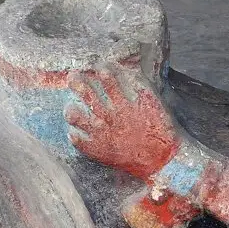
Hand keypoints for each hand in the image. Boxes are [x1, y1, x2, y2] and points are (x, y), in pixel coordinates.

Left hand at [64, 67, 179, 180]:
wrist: (160, 160)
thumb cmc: (160, 133)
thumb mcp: (156, 107)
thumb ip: (143, 90)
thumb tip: (132, 75)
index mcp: (125, 107)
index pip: (110, 85)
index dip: (103, 74)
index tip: (98, 67)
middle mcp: (112, 119)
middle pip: (91, 99)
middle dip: (80, 86)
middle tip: (72, 77)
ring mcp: (104, 135)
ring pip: (81, 120)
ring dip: (73, 112)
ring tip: (68, 108)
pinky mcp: (100, 151)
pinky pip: (82, 143)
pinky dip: (75, 138)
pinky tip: (72, 134)